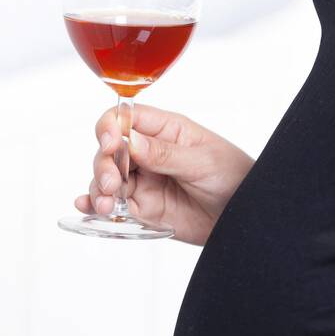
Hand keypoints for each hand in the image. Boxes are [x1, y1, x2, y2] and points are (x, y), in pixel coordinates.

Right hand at [74, 104, 253, 244]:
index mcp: (164, 130)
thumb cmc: (234, 177)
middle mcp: (148, 153)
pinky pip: (114, 204)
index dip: (110, 128)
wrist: (246, 216)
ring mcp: (143, 180)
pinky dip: (96, 205)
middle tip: (111, 184)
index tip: (110, 143)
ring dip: (99, 188)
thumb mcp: (202, 161)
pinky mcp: (143, 207)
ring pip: (106, 178)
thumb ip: (165, 154)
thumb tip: (130, 141)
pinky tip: (88, 207)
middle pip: (109, 150)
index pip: (124, 119)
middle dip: (103, 164)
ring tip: (105, 204)